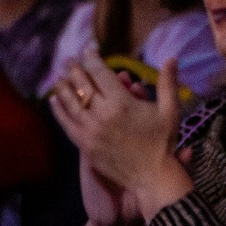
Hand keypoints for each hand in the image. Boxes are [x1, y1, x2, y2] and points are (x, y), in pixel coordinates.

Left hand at [49, 55, 195, 219]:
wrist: (152, 176)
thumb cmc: (163, 142)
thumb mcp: (169, 111)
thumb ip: (167, 83)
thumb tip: (172, 57)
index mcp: (122, 102)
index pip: (99, 72)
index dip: (92, 57)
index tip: (89, 49)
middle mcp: (102, 114)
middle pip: (82, 84)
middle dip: (74, 69)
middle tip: (69, 60)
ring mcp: (90, 130)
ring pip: (70, 102)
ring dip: (63, 86)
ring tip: (58, 76)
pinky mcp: (85, 144)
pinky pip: (66, 123)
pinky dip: (58, 110)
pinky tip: (54, 100)